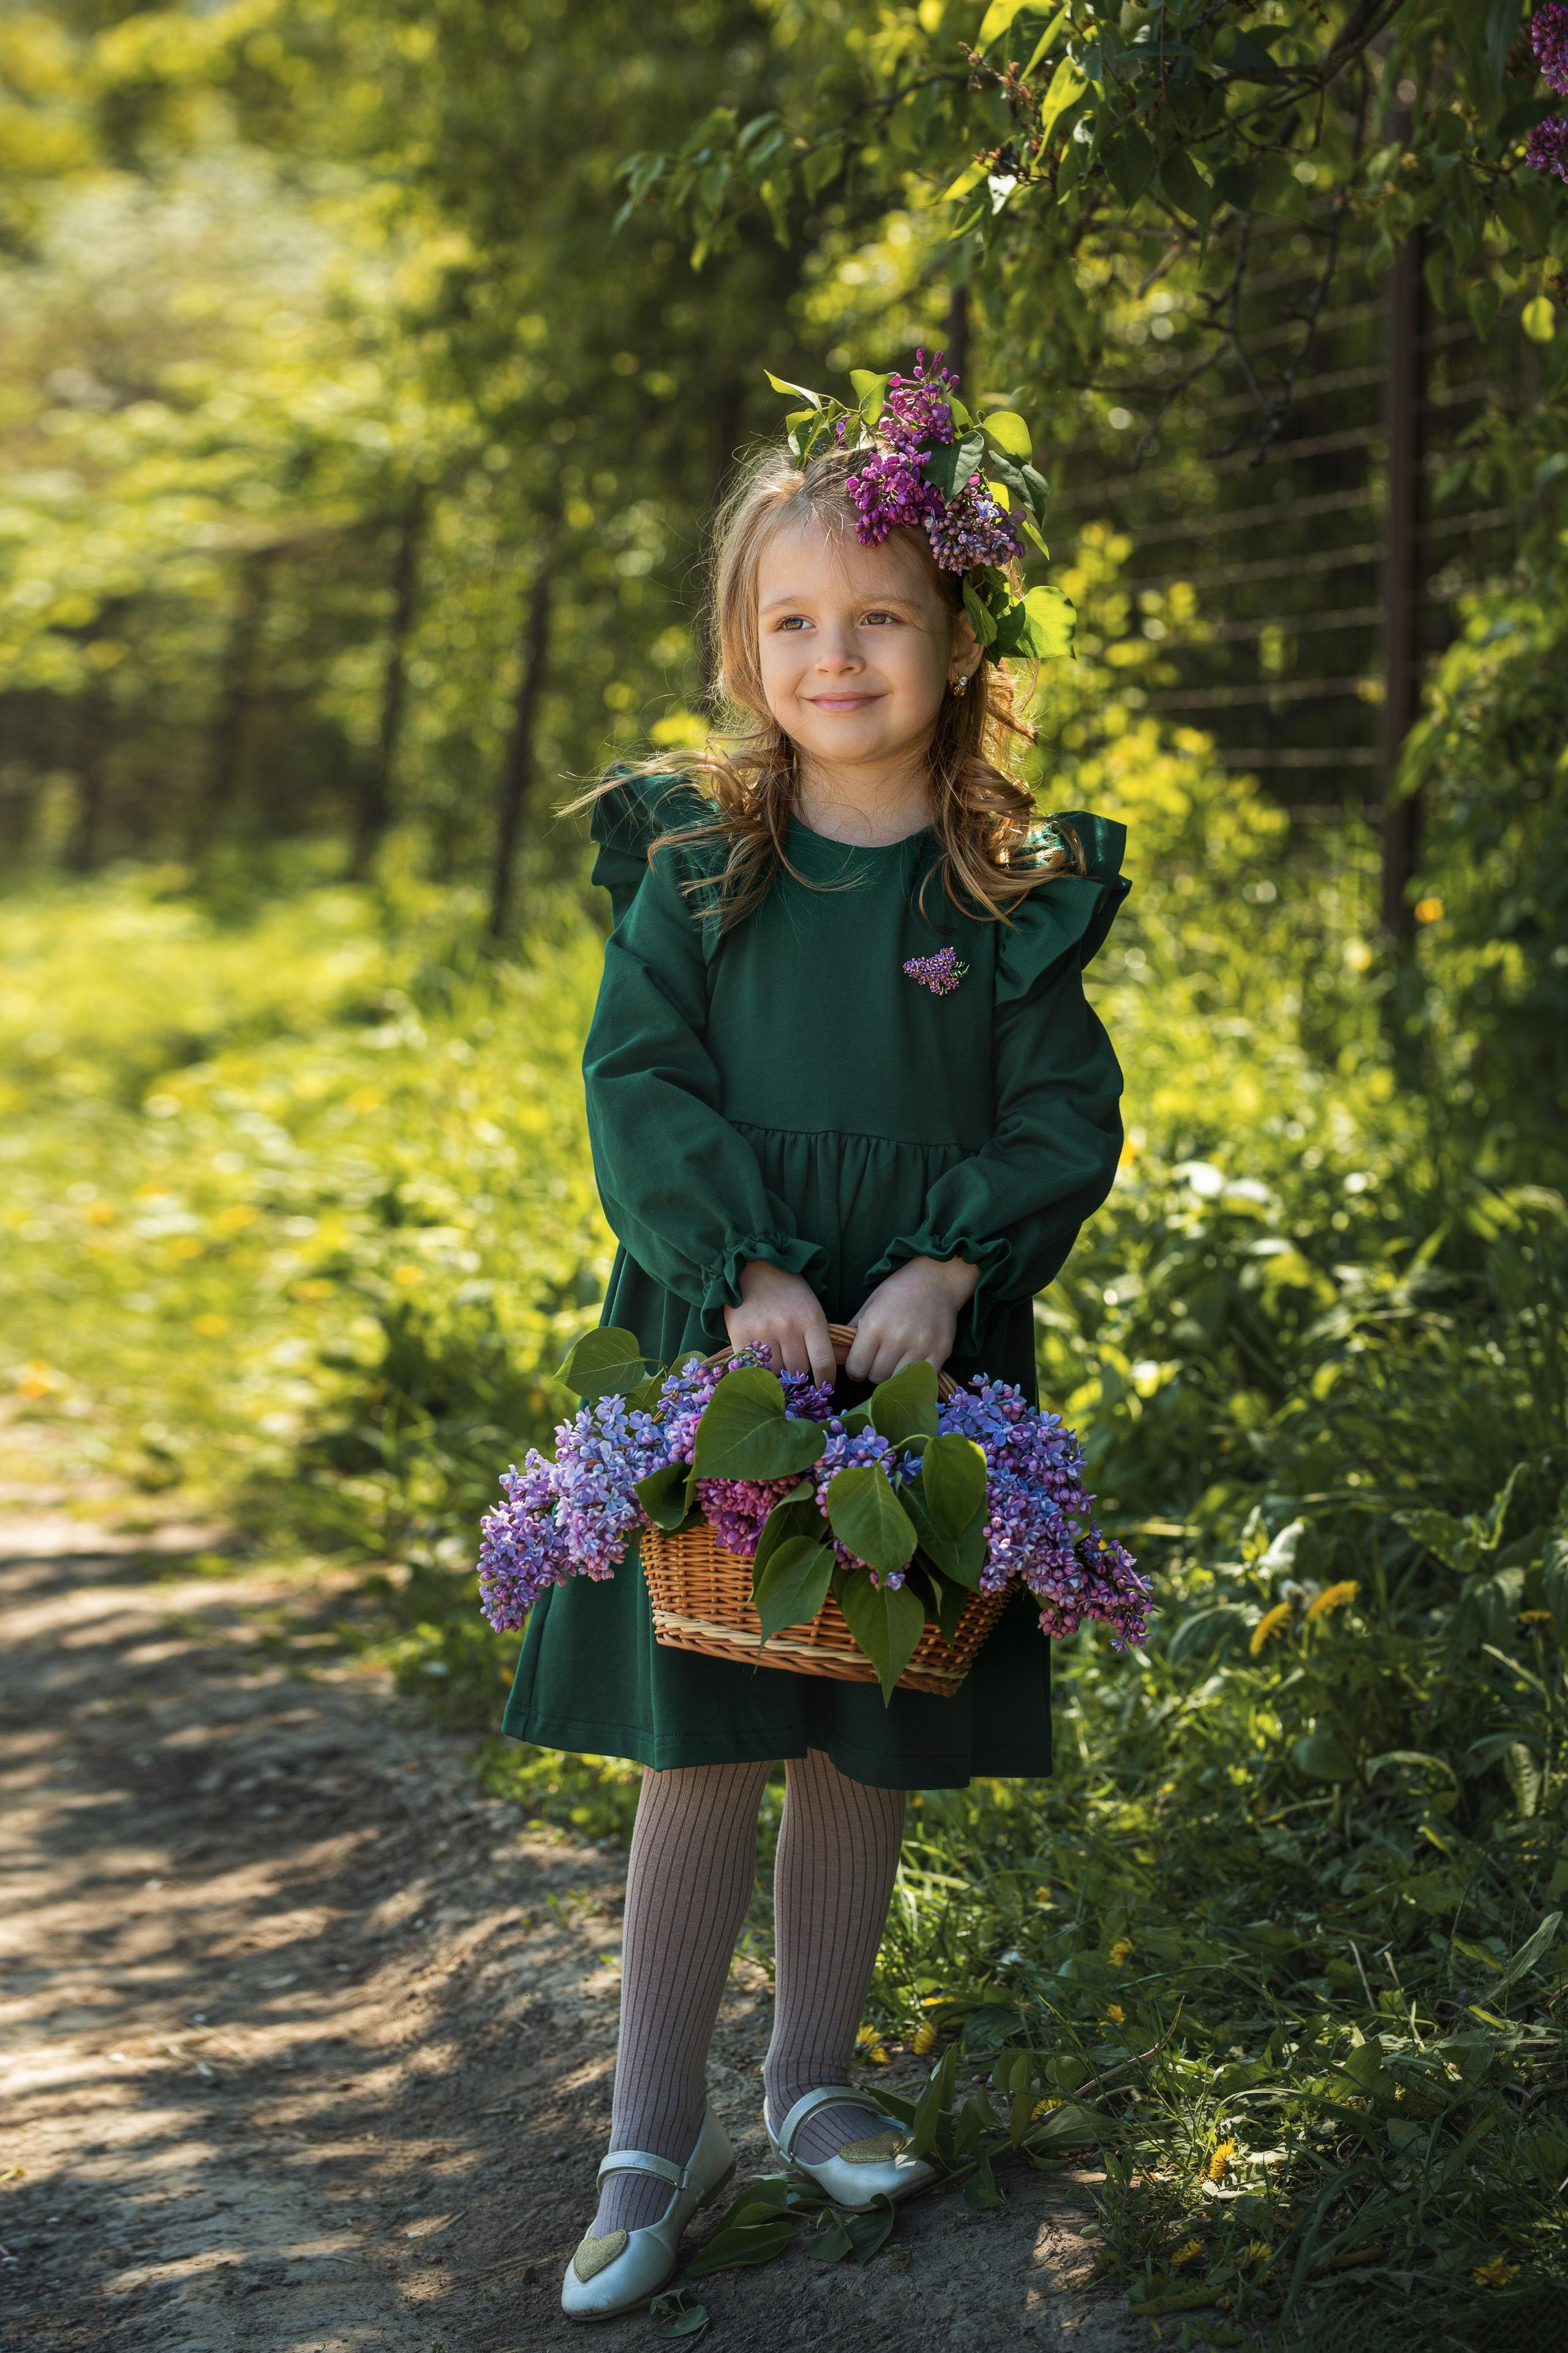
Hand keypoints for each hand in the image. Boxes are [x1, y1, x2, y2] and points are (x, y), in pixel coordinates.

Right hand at [724, 1260, 837, 1387]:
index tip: (823, 1389)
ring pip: (777, 1371)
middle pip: (799, 1369)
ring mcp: (763, 1332)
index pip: (823, 1363)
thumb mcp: (811, 1309)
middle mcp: (788, 1327)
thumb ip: (822, 1338)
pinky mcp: (741, 1335)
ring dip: (778, 1371)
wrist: (752, 1268)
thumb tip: (837, 1368)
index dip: (825, 1382)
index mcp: (811, 1320)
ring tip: (776, 1358)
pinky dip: (758, 1368)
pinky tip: (760, 1359)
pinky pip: (754, 1366)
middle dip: (799, 1373)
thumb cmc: (787, 1291)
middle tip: (795, 1366)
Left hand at [844, 1256, 978, 1384]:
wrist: (934, 1280)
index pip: (856, 1368)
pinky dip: (916, 1377)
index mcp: (873, 1325)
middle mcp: (896, 1337)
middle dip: (875, 1371)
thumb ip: (850, 1336)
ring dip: (895, 1375)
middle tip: (881, 1358)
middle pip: (877, 1377)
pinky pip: (922, 1380)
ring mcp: (920, 1346)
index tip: (861, 1363)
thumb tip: (834, 1358)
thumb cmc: (897, 1293)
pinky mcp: (940, 1352)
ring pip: (898, 1381)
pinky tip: (914, 1363)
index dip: (856, 1369)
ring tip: (897, 1359)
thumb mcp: (868, 1308)